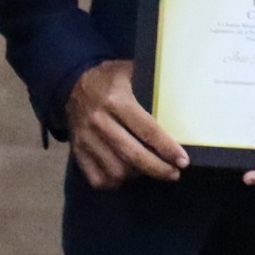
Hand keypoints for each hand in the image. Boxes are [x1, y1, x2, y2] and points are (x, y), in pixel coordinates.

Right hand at [64, 60, 184, 188]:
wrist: (71, 83)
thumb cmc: (109, 78)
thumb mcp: (131, 72)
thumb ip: (152, 86)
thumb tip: (182, 103)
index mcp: (116, 100)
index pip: (147, 130)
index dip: (167, 149)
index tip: (183, 161)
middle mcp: (99, 121)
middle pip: (133, 155)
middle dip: (158, 169)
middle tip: (174, 174)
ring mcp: (85, 139)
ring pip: (116, 170)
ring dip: (137, 175)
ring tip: (151, 171)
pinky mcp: (76, 151)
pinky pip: (96, 178)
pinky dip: (114, 182)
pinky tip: (127, 175)